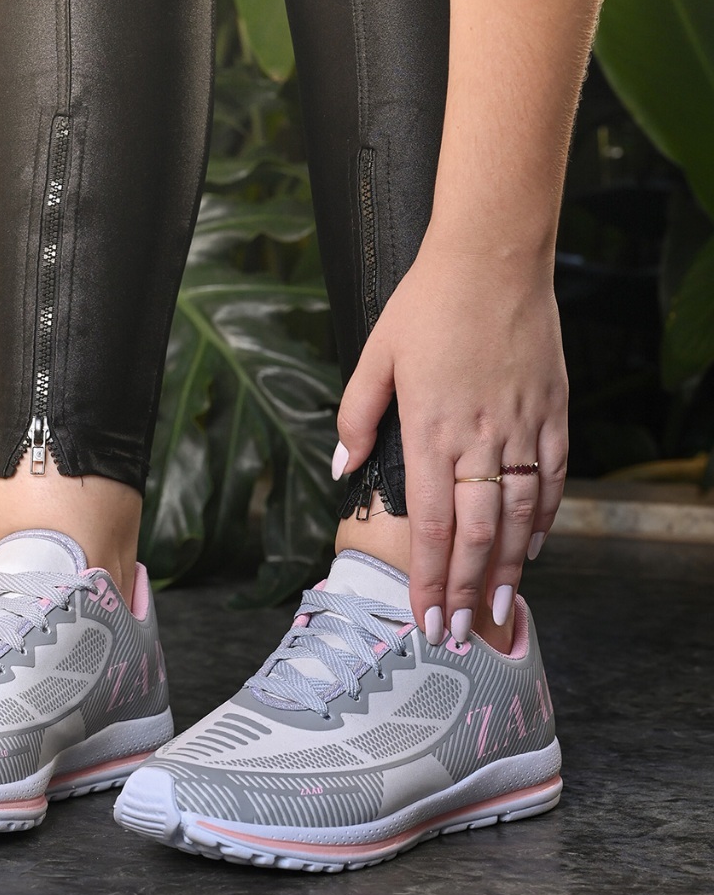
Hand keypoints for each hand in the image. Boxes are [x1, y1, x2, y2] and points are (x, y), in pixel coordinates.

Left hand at [334, 233, 567, 639]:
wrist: (491, 259)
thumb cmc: (425, 306)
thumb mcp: (374, 357)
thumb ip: (356, 418)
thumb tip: (340, 469)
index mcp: (429, 431)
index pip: (427, 527)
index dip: (426, 580)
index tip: (424, 618)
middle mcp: (478, 439)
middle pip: (473, 535)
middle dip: (463, 591)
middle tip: (459, 635)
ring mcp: (522, 427)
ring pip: (518, 516)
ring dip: (507, 569)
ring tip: (498, 610)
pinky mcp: (553, 412)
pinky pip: (553, 478)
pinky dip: (544, 518)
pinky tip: (533, 547)